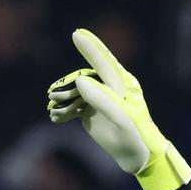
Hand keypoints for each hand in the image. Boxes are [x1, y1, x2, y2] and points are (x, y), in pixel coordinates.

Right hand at [46, 29, 190, 189]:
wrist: (137, 156)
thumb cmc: (136, 136)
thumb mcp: (122, 119)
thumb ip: (102, 99)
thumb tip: (80, 80)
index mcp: (122, 85)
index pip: (104, 63)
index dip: (91, 48)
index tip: (77, 33)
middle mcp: (110, 88)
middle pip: (83, 78)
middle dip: (67, 86)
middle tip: (53, 98)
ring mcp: (99, 98)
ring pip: (75, 91)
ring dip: (63, 100)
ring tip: (54, 112)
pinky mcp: (90, 111)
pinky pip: (72, 106)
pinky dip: (63, 111)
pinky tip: (56, 118)